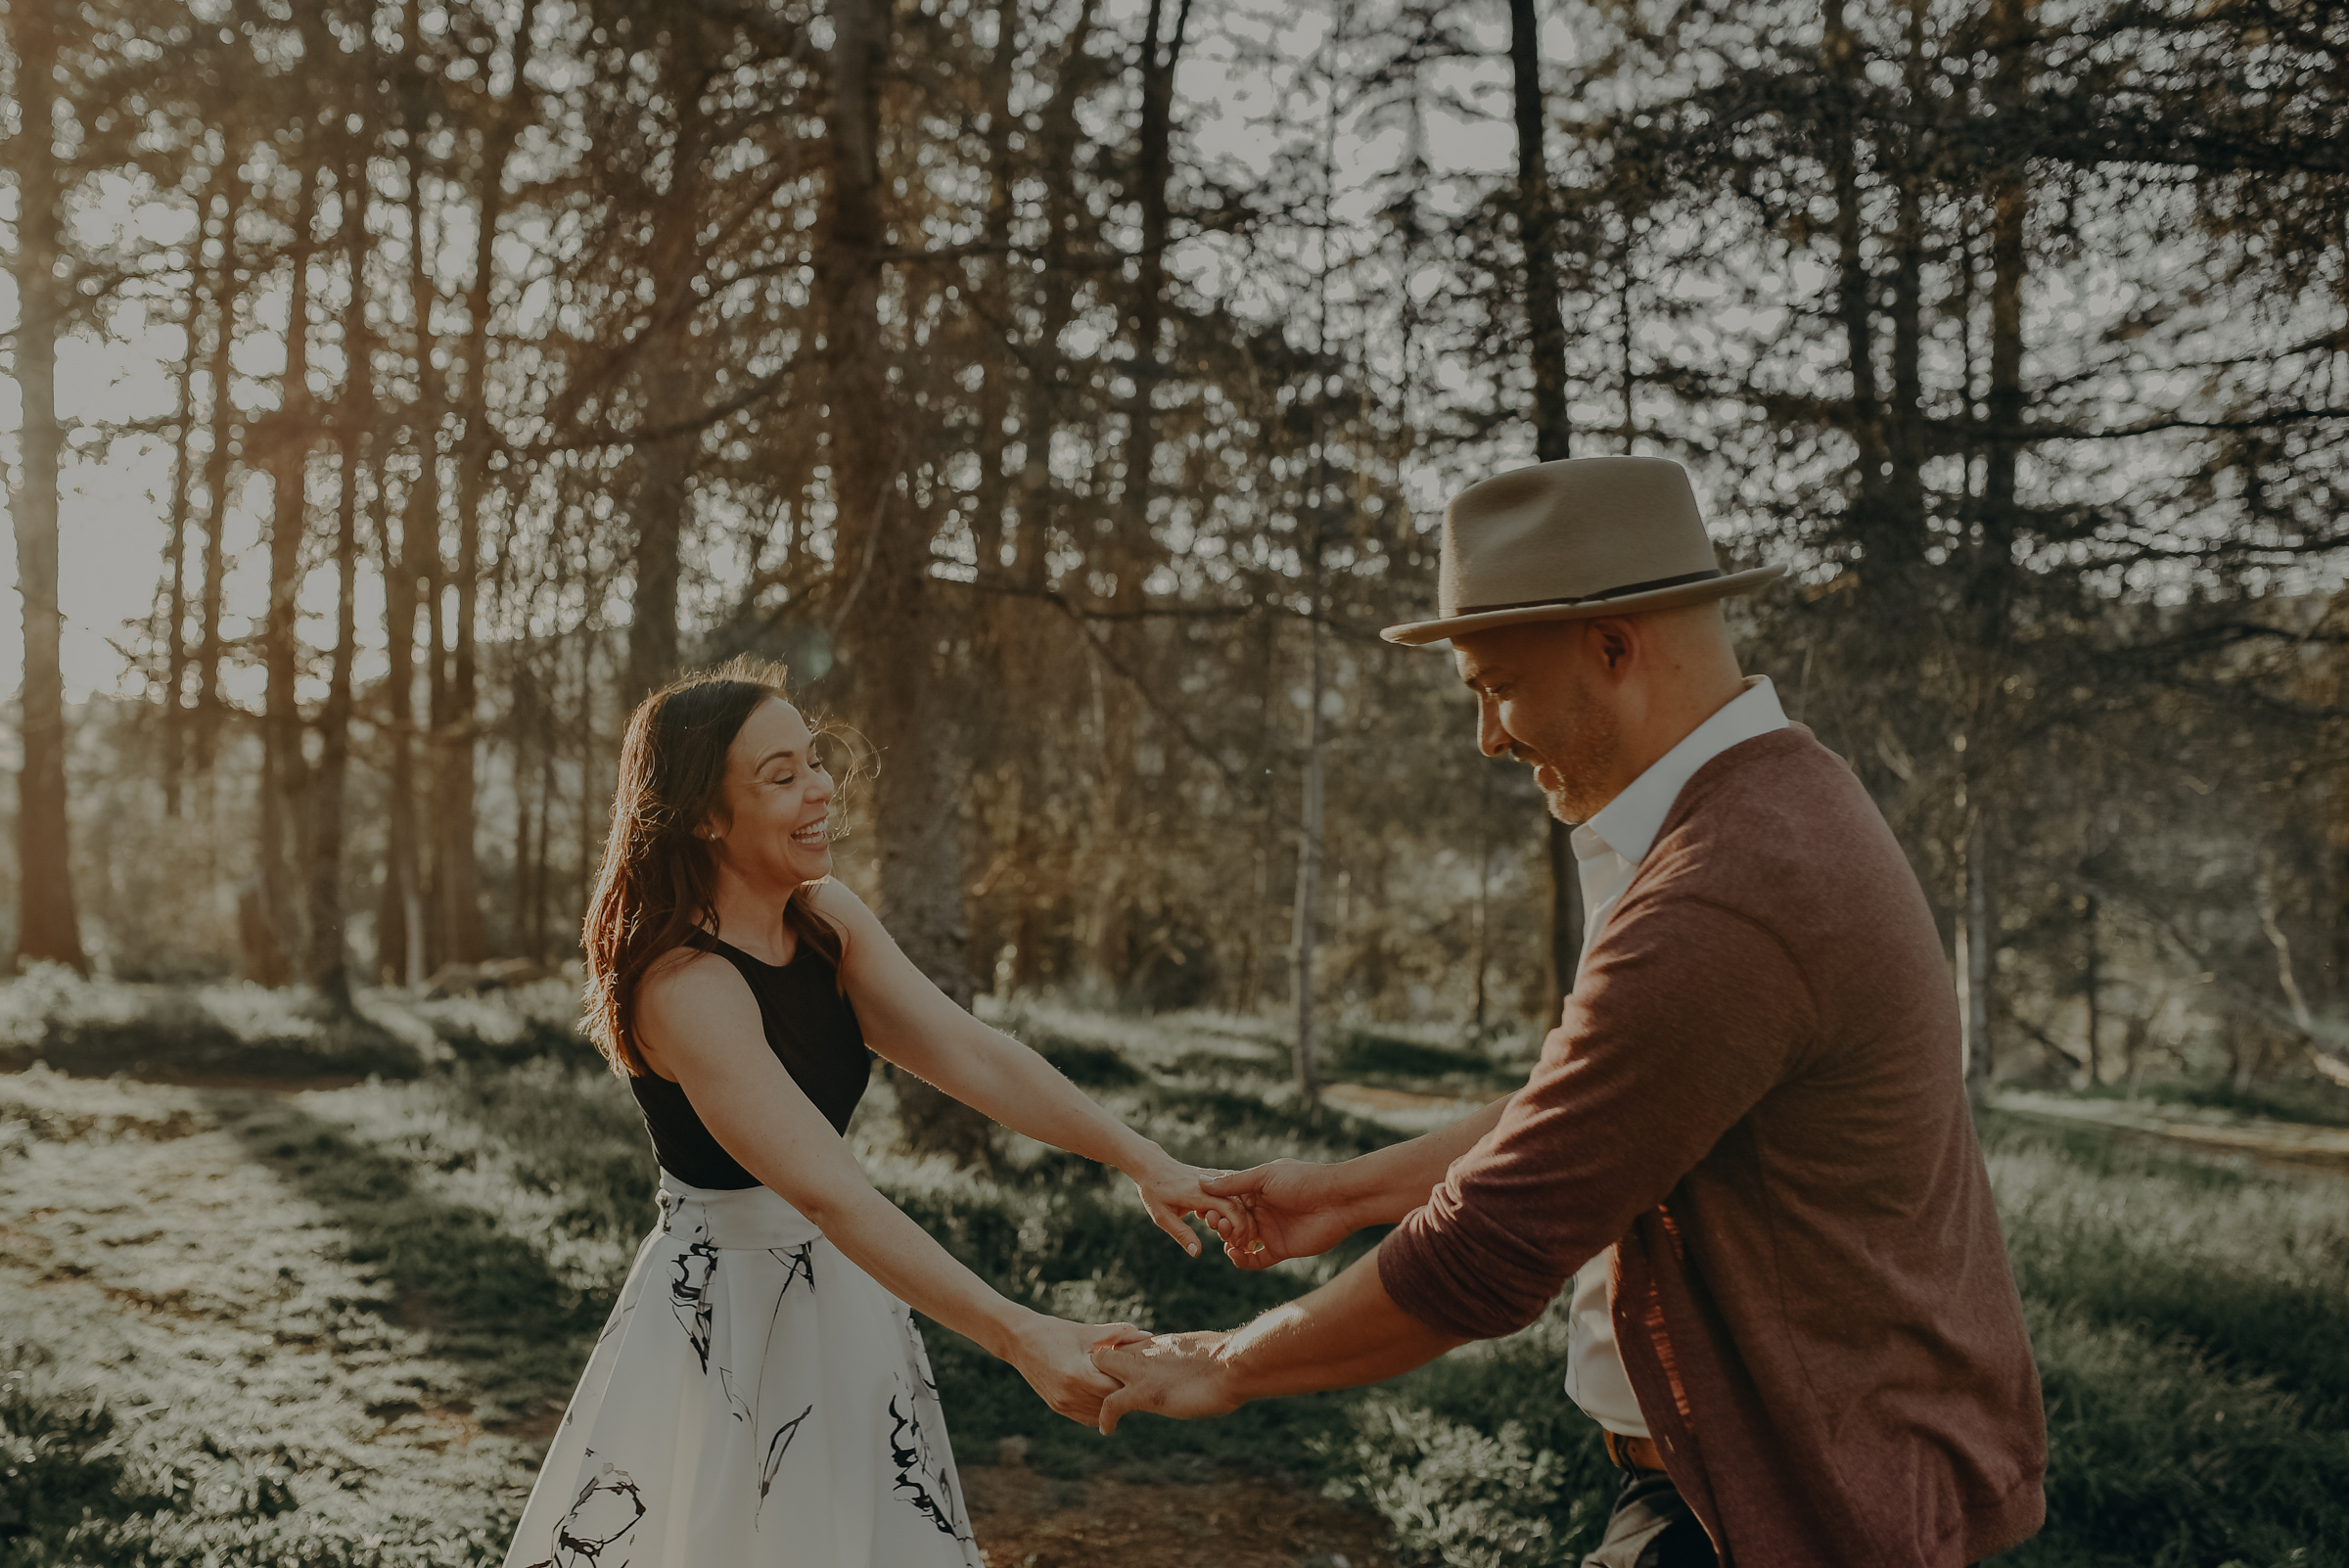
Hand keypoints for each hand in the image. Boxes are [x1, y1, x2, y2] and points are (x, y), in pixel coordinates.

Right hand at [1009, 1313, 1146, 1426]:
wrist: (1020, 1341)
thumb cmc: (1056, 1331)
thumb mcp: (1087, 1332)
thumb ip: (1119, 1334)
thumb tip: (1148, 1334)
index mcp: (1077, 1374)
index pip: (1115, 1388)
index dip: (1131, 1381)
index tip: (1144, 1373)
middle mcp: (1068, 1394)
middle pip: (1109, 1403)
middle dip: (1125, 1393)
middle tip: (1141, 1382)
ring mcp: (1061, 1404)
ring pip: (1100, 1414)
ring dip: (1112, 1403)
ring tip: (1125, 1387)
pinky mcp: (1058, 1407)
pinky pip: (1087, 1417)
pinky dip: (1099, 1408)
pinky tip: (1106, 1393)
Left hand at [1090, 1331, 1242, 1433]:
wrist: (1234, 1366)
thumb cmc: (1230, 1361)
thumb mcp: (1204, 1354)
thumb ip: (1190, 1360)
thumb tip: (1202, 1365)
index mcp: (1160, 1343)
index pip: (1126, 1344)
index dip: (1118, 1357)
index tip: (1117, 1372)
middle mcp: (1145, 1352)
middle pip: (1105, 1352)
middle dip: (1097, 1369)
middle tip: (1098, 1390)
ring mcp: (1142, 1372)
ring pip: (1099, 1371)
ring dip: (1095, 1389)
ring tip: (1096, 1409)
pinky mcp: (1144, 1393)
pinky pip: (1110, 1405)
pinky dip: (1105, 1419)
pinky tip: (1106, 1430)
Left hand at [1126, 1153, 1255, 1257]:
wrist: (1152, 1165)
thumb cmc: (1154, 1191)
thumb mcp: (1162, 1217)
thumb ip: (1182, 1234)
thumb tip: (1197, 1253)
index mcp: (1198, 1193)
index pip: (1229, 1208)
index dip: (1238, 1227)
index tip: (1236, 1243)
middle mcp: (1210, 1183)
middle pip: (1239, 1203)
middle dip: (1246, 1225)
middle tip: (1243, 1245)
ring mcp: (1214, 1177)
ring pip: (1240, 1195)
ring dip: (1245, 1216)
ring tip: (1241, 1235)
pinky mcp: (1216, 1176)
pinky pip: (1235, 1189)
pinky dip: (1242, 1205)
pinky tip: (1240, 1220)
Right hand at [1199, 1159, 1362, 1269]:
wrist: (1338, 1201)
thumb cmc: (1303, 1181)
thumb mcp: (1265, 1176)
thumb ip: (1234, 1183)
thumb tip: (1201, 1181)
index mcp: (1256, 1191)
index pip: (1227, 1201)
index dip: (1214, 1206)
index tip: (1204, 1210)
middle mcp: (1261, 1211)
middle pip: (1231, 1222)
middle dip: (1220, 1224)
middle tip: (1216, 1224)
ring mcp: (1270, 1231)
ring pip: (1240, 1241)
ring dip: (1229, 1241)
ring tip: (1228, 1238)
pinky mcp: (1280, 1249)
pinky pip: (1255, 1259)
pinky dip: (1242, 1261)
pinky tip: (1234, 1254)